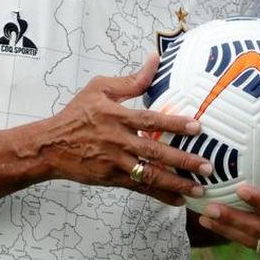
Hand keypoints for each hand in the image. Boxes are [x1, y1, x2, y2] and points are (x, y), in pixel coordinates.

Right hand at [35, 52, 214, 206]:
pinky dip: (159, 195)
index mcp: (116, 116)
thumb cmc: (77, 113)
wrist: (51, 145)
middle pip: (154, 152)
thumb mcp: (99, 88)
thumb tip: (155, 59)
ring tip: (200, 189)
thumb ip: (131, 80)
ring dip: (176, 183)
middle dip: (183, 160)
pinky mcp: (111, 179)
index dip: (173, 124)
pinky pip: (140, 188)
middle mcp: (117, 141)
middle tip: (208, 166)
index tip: (197, 127)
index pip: (149, 120)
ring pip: (149, 175)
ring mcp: (115, 162)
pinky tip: (178, 200)